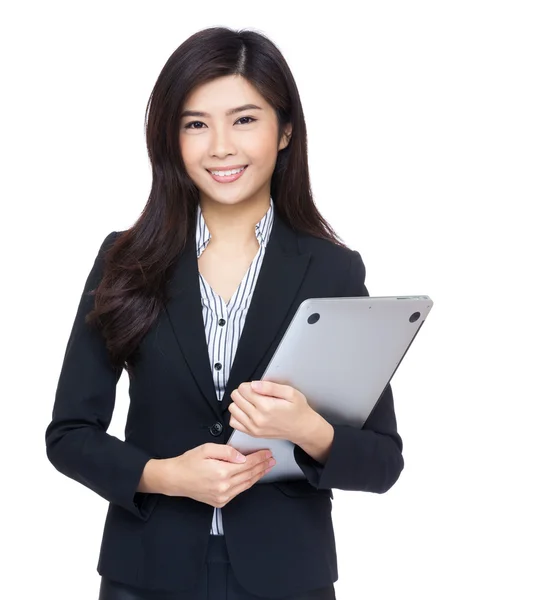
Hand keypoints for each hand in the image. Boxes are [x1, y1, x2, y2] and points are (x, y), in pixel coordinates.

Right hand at [160, 443, 275, 507]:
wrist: (175, 479)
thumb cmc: (189, 462)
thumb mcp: (207, 449)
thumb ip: (227, 451)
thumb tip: (242, 456)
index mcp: (222, 472)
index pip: (247, 464)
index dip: (259, 458)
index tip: (267, 453)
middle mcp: (224, 487)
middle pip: (249, 475)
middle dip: (262, 466)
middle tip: (272, 460)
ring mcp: (222, 496)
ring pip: (246, 485)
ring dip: (258, 475)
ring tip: (266, 468)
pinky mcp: (220, 501)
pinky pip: (238, 492)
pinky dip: (247, 483)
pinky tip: (252, 477)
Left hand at [228, 380, 313, 441]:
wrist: (302, 428)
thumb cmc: (298, 410)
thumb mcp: (290, 392)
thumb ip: (271, 387)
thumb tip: (254, 384)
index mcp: (266, 406)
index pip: (244, 389)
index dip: (249, 384)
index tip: (256, 387)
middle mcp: (258, 418)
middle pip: (236, 397)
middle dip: (243, 392)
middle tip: (254, 393)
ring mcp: (254, 427)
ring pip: (233, 409)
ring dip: (239, 402)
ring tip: (250, 401)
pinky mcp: (252, 433)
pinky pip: (234, 422)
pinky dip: (237, 414)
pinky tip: (246, 411)